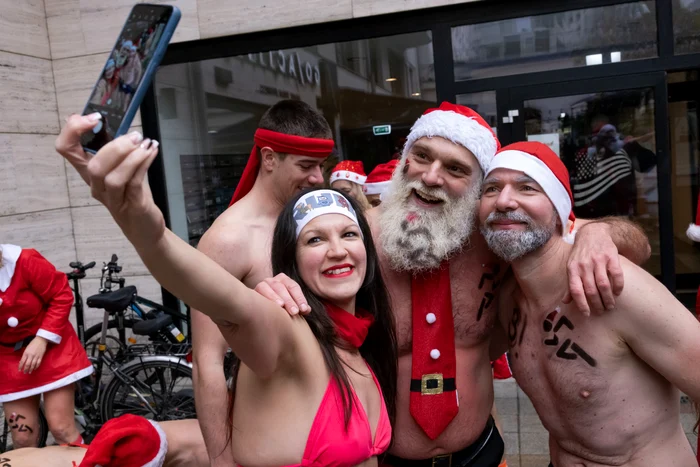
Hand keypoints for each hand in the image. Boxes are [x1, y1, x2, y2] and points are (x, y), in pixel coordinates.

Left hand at [19, 337, 47, 373]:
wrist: (41, 340)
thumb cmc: (32, 344)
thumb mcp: (26, 349)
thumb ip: (24, 355)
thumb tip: (22, 362)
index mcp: (26, 353)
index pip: (22, 361)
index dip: (20, 366)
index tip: (19, 370)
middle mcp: (31, 355)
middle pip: (27, 364)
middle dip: (25, 369)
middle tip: (24, 372)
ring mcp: (36, 356)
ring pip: (33, 365)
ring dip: (31, 369)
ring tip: (29, 372)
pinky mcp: (41, 356)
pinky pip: (38, 363)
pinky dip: (36, 366)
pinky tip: (35, 368)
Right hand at [56, 122, 163, 246]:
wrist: (144, 228)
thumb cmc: (131, 195)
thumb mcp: (121, 168)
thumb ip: (115, 149)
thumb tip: (111, 122)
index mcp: (88, 172)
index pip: (66, 148)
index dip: (73, 130)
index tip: (93, 118)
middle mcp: (96, 186)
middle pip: (93, 165)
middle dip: (114, 147)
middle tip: (135, 136)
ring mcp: (112, 199)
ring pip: (112, 177)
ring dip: (130, 157)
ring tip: (145, 144)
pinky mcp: (131, 205)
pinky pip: (134, 182)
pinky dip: (144, 163)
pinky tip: (152, 151)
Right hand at [254, 273, 309, 315]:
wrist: (259, 310)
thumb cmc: (280, 309)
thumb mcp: (291, 307)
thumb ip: (300, 308)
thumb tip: (307, 309)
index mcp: (284, 281)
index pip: (294, 287)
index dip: (300, 298)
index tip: (304, 310)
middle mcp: (273, 280)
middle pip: (283, 287)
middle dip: (290, 300)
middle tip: (295, 312)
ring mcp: (263, 284)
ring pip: (271, 287)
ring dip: (276, 296)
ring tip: (281, 306)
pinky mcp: (254, 290)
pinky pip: (260, 290)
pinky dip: (265, 296)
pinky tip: (269, 305)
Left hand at [564, 223, 623, 315]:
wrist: (593, 233)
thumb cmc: (581, 254)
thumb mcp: (571, 266)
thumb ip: (570, 283)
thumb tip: (565, 302)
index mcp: (572, 269)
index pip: (576, 290)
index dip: (581, 304)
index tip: (587, 314)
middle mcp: (584, 265)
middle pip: (591, 290)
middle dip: (597, 304)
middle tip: (602, 311)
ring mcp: (598, 260)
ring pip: (603, 285)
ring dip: (608, 298)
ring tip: (610, 306)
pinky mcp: (611, 257)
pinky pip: (616, 275)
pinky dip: (618, 286)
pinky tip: (618, 293)